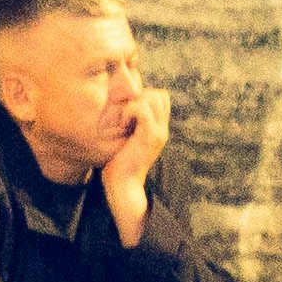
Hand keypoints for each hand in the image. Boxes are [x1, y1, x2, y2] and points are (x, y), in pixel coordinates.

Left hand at [102, 83, 174, 237]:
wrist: (122, 185)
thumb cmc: (118, 163)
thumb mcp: (128, 140)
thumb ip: (131, 125)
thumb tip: (120, 108)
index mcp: (159, 129)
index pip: (162, 98)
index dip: (145, 97)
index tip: (128, 112)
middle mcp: (162, 130)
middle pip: (160, 95)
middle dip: (139, 98)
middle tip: (124, 115)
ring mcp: (158, 133)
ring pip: (153, 98)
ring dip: (133, 103)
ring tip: (122, 120)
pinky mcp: (149, 137)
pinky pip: (141, 109)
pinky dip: (128, 111)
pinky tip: (121, 125)